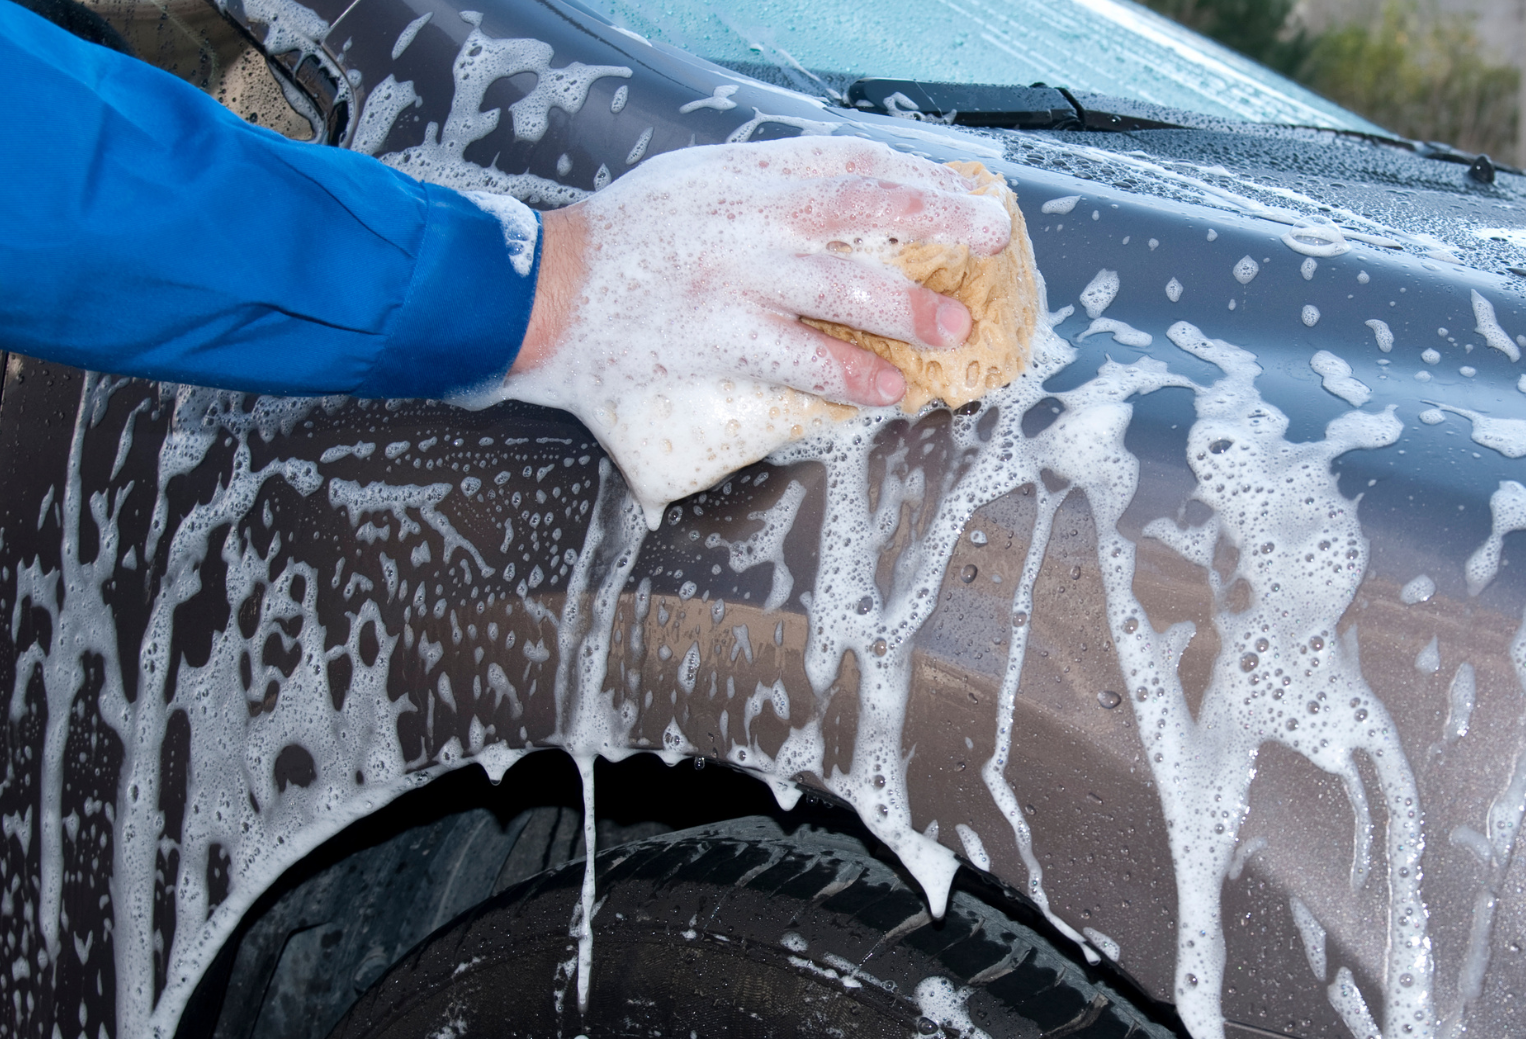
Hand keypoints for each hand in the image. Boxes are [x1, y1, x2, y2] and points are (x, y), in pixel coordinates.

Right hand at [509, 136, 1010, 403]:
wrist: (535, 292)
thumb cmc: (614, 246)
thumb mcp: (688, 189)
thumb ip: (755, 196)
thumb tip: (826, 217)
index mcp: (742, 173)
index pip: (848, 160)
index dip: (914, 173)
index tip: (959, 189)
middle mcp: (746, 213)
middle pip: (864, 206)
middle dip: (937, 217)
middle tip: (990, 235)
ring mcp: (733, 273)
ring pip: (843, 284)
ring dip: (908, 308)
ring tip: (956, 328)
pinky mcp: (714, 334)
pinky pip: (798, 354)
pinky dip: (848, 373)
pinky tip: (888, 389)